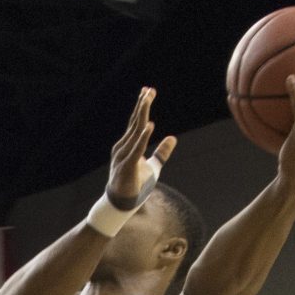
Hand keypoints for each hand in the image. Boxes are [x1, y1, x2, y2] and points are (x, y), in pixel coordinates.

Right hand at [106, 85, 176, 208]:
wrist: (121, 205)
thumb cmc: (135, 186)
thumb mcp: (153, 167)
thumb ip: (161, 153)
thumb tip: (173, 138)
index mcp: (127, 145)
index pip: (135, 122)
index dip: (142, 107)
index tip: (148, 91)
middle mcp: (122, 147)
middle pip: (135, 123)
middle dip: (142, 105)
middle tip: (149, 90)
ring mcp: (123, 156)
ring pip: (135, 132)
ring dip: (142, 115)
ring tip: (148, 100)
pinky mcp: (127, 167)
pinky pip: (136, 150)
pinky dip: (143, 137)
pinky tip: (150, 126)